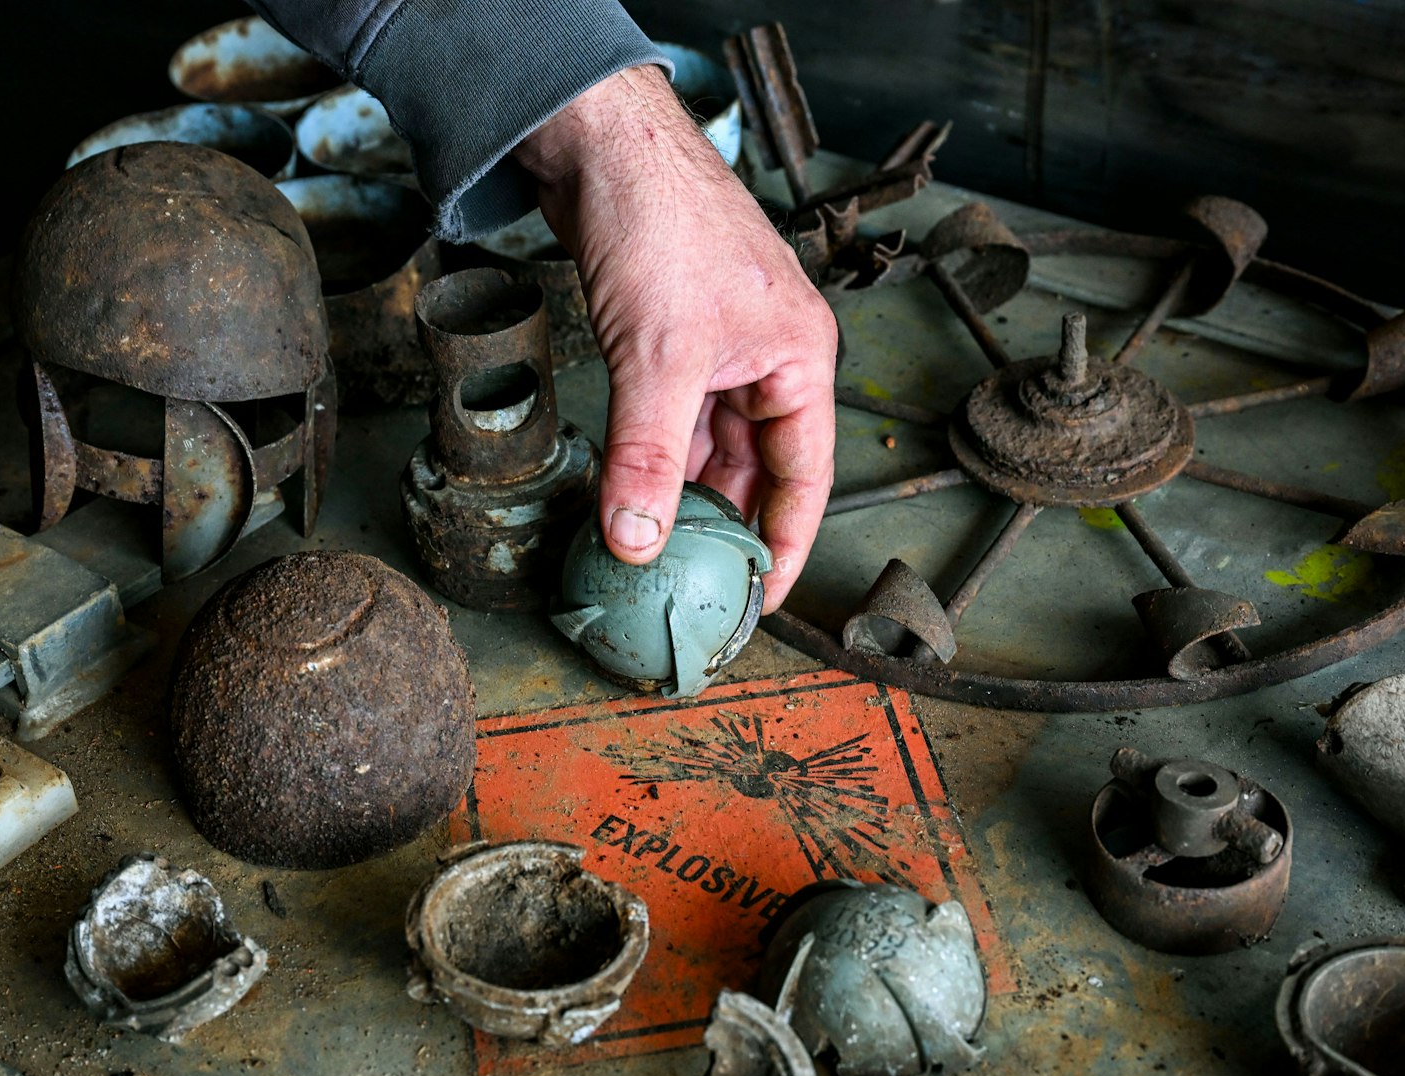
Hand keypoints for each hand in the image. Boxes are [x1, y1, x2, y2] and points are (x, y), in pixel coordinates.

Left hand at [515, 65, 837, 609]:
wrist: (599, 143)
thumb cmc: (660, 219)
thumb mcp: (656, 359)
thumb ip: (647, 457)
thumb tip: (636, 537)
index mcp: (797, 359)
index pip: (804, 478)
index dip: (783, 545)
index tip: (758, 602)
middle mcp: (766, 357)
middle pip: (754, 467)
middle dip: (722, 526)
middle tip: (694, 588)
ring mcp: (718, 348)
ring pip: (707, 445)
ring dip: (679, 493)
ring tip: (653, 552)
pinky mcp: (670, 337)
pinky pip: (671, 418)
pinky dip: (650, 456)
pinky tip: (625, 491)